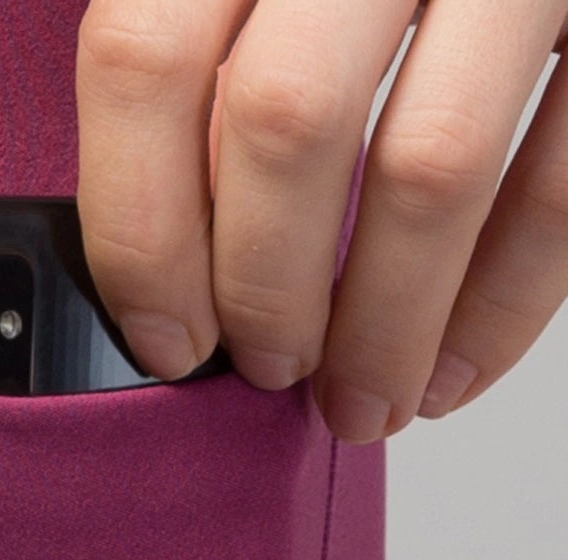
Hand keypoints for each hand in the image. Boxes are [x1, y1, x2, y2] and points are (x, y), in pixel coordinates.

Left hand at [74, 0, 567, 439]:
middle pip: (283, 119)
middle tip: (268, 368)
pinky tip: (452, 371)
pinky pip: (561, 182)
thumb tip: (171, 251)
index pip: (146, 55)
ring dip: (385, 325)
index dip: (139, 227)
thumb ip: (220, 59)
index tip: (165, 335)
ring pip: (428, 164)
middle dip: (264, 289)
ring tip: (363, 399)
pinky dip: (502, 305)